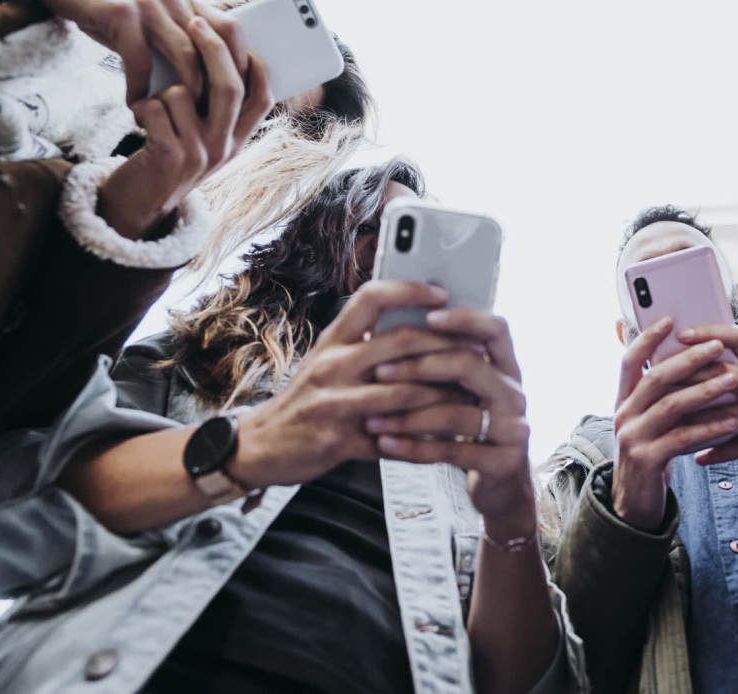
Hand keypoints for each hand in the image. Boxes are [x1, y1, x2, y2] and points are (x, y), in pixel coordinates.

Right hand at [0, 0, 250, 102]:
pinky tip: (134, 105)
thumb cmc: (109, 2)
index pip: (233, 32)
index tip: (240, 100)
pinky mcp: (121, 14)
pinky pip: (139, 59)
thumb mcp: (150, 16)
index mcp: (188, 3)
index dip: (243, 65)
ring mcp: (150, 6)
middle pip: (216, 47)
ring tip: (177, 119)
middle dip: (220, 88)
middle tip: (213, 121)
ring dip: (184, 93)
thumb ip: (175, 41)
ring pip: (185, 55)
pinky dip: (140, 88)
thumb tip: (197, 85)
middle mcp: (176, 1)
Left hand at [97, 16, 272, 238]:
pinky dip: (141, 106)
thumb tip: (222, 54)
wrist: (138, 204)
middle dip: (211, 48)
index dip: (255, 63)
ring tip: (154, 106)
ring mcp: (199, 154)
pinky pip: (155, 108)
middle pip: (229, 86)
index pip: (263, 96)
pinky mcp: (169, 157)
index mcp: (238, 140)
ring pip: (183, 93)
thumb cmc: (168, 157)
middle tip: (194, 22)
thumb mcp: (203, 138)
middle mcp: (224, 148)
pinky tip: (138, 119)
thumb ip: (216, 108)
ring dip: (162, 90)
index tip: (240, 34)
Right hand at [227, 281, 462, 488]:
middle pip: (399, 342)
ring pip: (404, 392)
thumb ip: (363, 342)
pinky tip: (446, 439)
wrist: (259, 446)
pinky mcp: (339, 442)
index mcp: (332, 339)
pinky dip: (424, 439)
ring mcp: (334, 404)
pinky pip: (393, 439)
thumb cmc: (305, 399)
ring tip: (472, 393)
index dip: (410, 289)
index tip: (442, 292)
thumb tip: (418, 322)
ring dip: (444, 394)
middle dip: (446, 345)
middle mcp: (332, 365)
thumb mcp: (327, 360)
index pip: (371, 297)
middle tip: (478, 349)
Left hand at [367, 309, 538, 538]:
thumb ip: (446, 365)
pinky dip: (414, 448)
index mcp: (507, 368)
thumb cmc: (472, 429)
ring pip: (456, 413)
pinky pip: (452, 451)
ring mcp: (514, 428)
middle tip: (379, 370)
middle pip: (471, 365)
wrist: (502, 485)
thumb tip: (394, 329)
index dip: (465, 318)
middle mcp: (515, 393)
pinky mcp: (502, 462)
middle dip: (420, 366)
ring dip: (408, 415)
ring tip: (371, 418)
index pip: (495, 329)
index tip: (428, 316)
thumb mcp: (467, 393)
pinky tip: (385, 444)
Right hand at [610, 317, 737, 530]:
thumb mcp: (652, 421)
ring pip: (670, 406)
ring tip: (732, 379)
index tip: (670, 319)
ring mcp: (632, 438)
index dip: (647, 339)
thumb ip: (665, 396)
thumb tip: (698, 361)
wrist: (635, 503)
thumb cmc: (653, 452)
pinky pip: (682, 438)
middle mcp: (623, 415)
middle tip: (718, 347)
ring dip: (704, 390)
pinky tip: (732, 421)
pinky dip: (709, 428)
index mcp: (623, 400)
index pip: (630, 361)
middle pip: (655, 378)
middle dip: (688, 360)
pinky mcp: (646, 460)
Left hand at [671, 325, 737, 467]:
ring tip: (668, 423)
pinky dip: (716, 452)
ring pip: (724, 413)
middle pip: (724, 375)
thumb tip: (709, 350)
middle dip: (688, 378)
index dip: (709, 333)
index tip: (681, 335)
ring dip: (694, 420)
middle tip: (659, 381)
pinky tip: (697, 457)